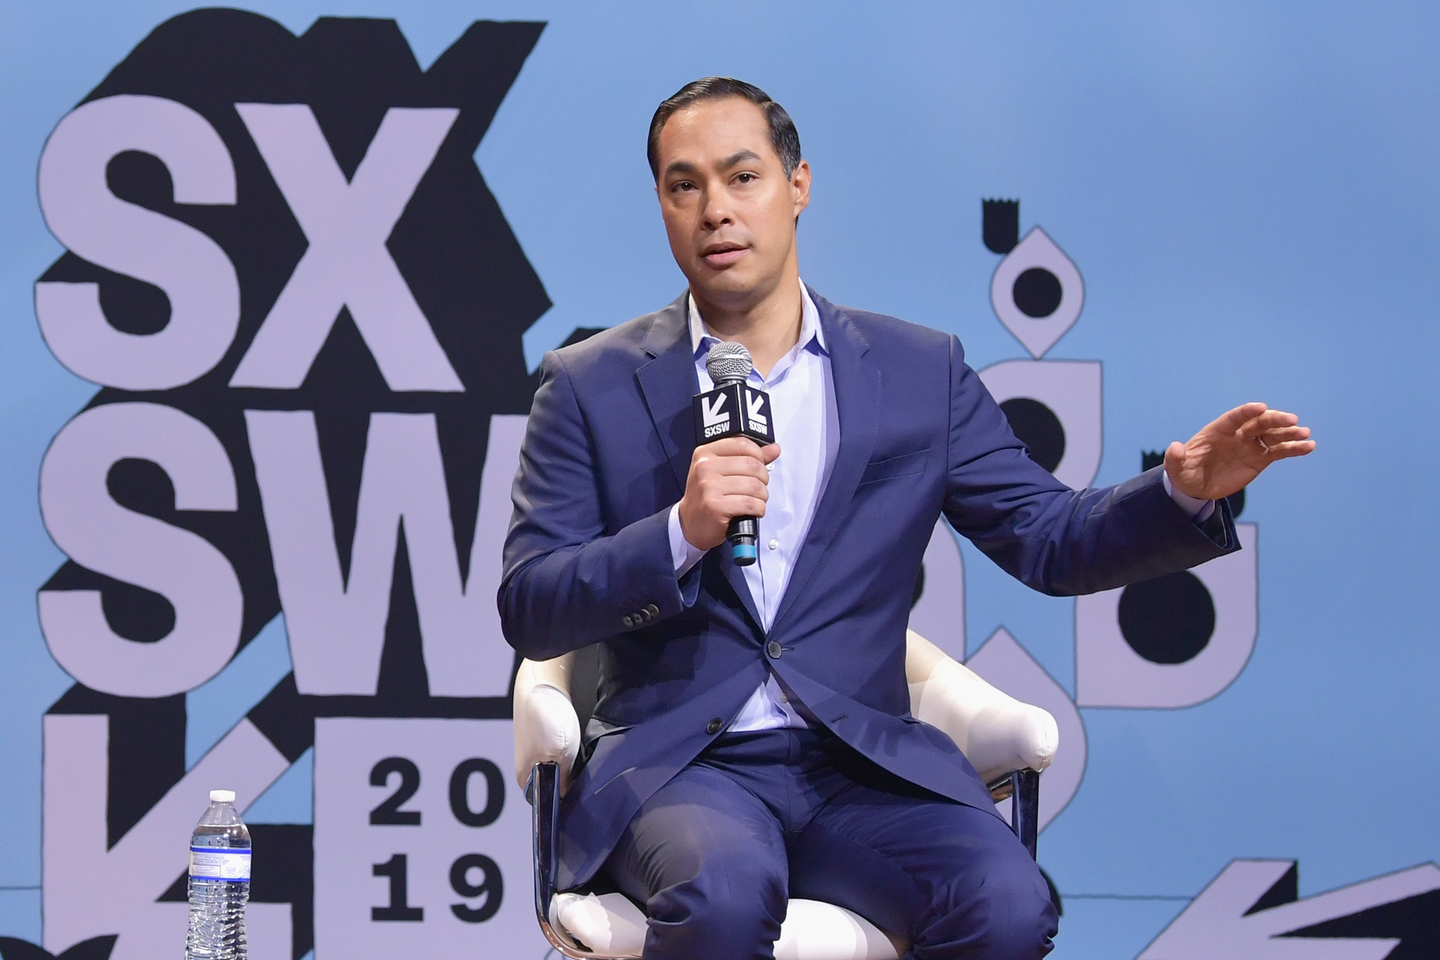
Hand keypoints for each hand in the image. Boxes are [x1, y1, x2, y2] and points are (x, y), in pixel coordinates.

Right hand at [678, 438, 780, 549]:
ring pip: (754, 485)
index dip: (759, 456)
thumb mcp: (721, 471)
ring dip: (762, 496)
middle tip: (757, 488)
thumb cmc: (707, 497)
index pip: (743, 444)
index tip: (758, 467)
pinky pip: (751, 504)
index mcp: (705, 453)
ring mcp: (709, 486)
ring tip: (754, 500)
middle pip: (752, 465)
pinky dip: (758, 509)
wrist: (690, 523)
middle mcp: (705, 467)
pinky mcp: (715, 506)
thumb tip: (774, 448)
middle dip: (763, 479)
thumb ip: (747, 457)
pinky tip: (752, 511)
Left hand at [1164, 402, 1314, 500]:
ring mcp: (1250, 445)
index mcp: (1217, 431)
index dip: (1247, 412)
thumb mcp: (1177, 469)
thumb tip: (1173, 447)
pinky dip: (1294, 448)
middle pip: (1259, 423)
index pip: (1234, 418)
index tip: (1261, 407)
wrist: (1197, 488)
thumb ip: (1176, 458)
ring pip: (1273, 435)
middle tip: (1292, 420)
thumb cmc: (1185, 473)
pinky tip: (1309, 447)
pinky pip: (1279, 451)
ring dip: (1289, 433)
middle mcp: (1237, 434)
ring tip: (1305, 434)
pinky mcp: (1260, 458)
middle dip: (1275, 420)